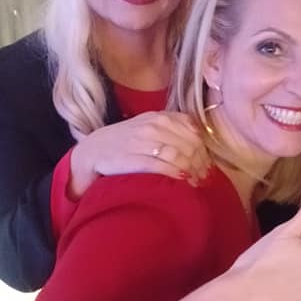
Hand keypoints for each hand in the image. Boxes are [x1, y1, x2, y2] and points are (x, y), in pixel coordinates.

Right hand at [69, 111, 210, 197]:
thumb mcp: (150, 127)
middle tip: (203, 178)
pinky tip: (182, 182)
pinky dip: (175, 174)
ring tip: (195, 183)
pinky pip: (161, 166)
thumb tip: (201, 144)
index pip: (193, 132)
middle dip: (200, 164)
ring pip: (178, 155)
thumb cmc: (127, 141)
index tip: (207, 165)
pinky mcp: (133, 158)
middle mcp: (153, 126)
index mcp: (161, 117)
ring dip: (191, 171)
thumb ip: (174, 129)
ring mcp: (142, 141)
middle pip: (189, 145)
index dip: (204, 151)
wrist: (93, 150)